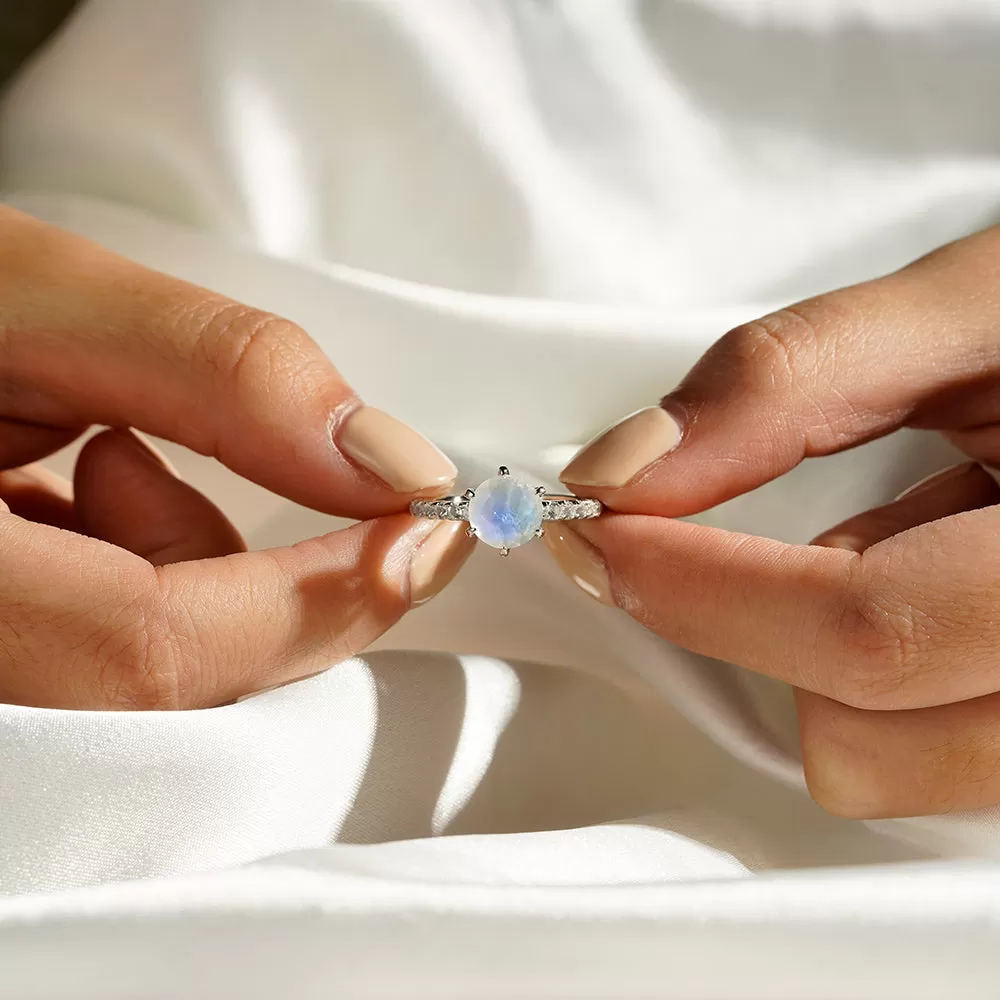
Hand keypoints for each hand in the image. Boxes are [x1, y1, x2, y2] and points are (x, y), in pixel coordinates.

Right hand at [0, 208, 472, 708]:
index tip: (423, 533)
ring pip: (144, 682)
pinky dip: (137, 573)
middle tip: (279, 468)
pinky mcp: (2, 654)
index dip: (320, 598)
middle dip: (270, 582)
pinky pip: (104, 654)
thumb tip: (393, 463)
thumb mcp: (29, 299)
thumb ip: (220, 376)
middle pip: (164, 690)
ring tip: (102, 452)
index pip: (159, 650)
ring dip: (183, 564)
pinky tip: (77, 491)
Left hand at [548, 223, 999, 818]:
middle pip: (869, 743)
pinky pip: (925, 755)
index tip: (599, 532)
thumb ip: (790, 381)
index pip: (868, 627)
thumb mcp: (970, 311)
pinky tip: (922, 579)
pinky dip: (881, 680)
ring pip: (890, 773)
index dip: (700, 588)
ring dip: (828, 662)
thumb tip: (624, 468)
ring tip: (888, 540)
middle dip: (752, 630)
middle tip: (714, 532)